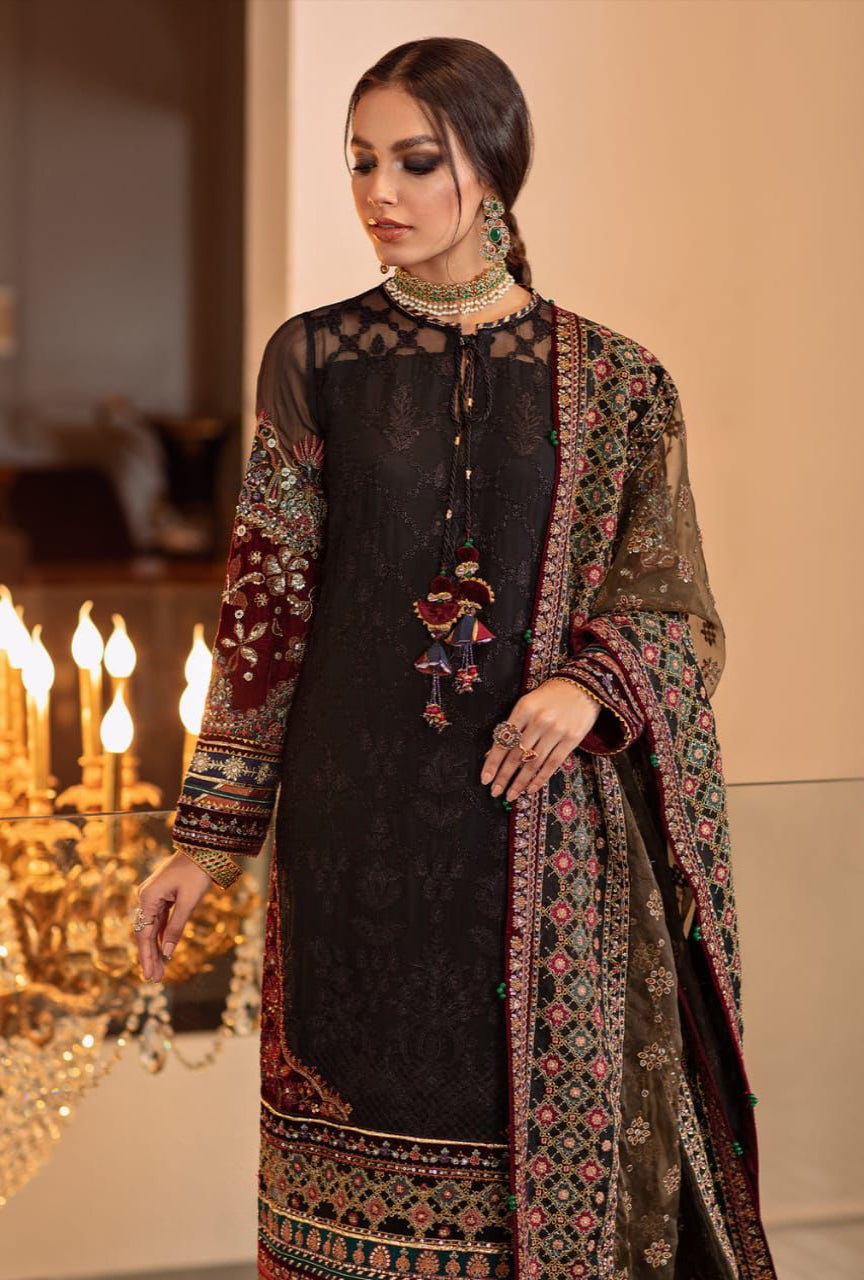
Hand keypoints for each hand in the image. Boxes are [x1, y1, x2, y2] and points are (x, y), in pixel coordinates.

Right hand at [133, 849, 213, 982]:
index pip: (144, 934)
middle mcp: (146, 897)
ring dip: (156, 947)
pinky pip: (159, 919)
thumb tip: (167, 952)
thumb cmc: (196, 873)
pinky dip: (162, 934)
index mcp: (148, 898)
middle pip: (146, 933)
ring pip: (152, 927)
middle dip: (150, 956)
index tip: (150, 976)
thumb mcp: (189, 902)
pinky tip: (164, 949)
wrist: (203, 849)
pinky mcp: (162, 894)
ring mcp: (153, 895)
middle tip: (155, 979)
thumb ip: (176, 927)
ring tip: (160, 970)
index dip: (147, 957)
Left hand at [480, 678, 600, 802]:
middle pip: (516, 754)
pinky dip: (540, 778)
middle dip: (504, 776)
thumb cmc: (550, 696)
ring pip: (533, 762)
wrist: (584, 686)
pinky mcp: (572, 739)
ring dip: (520, 782)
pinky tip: (530, 789)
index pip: (503, 741)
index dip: (493, 762)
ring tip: (510, 795)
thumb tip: (493, 753)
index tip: (485, 779)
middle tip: (495, 792)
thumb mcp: (527, 704)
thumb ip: (512, 727)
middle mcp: (539, 720)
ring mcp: (556, 731)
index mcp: (523, 709)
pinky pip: (552, 764)